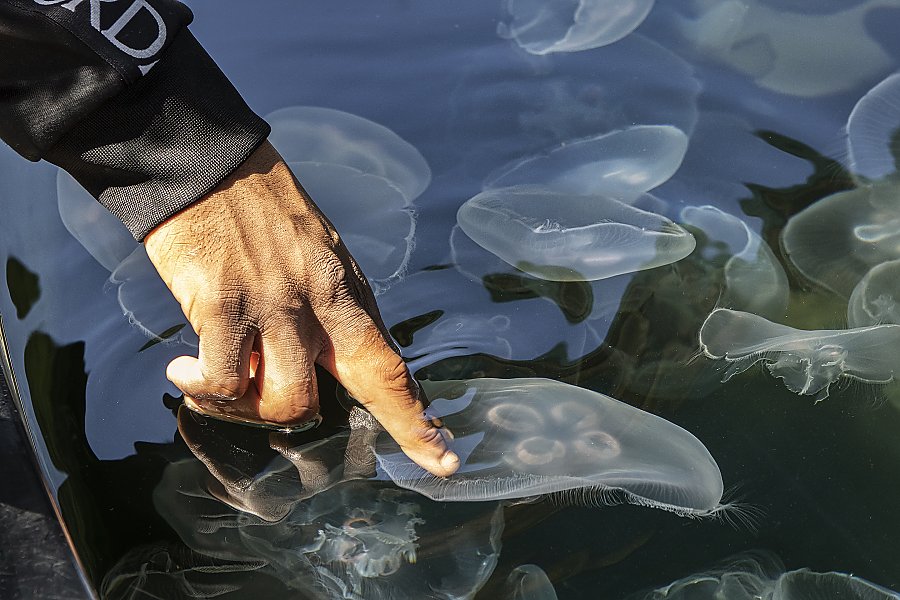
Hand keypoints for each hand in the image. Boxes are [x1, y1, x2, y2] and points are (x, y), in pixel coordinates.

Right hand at [144, 141, 458, 476]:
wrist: (206, 165)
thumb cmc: (258, 212)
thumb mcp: (316, 255)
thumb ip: (327, 311)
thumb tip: (319, 365)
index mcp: (345, 290)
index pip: (389, 361)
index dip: (416, 415)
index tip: (444, 458)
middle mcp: (320, 301)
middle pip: (371, 382)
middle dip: (405, 430)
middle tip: (430, 464)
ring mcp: (274, 305)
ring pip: (286, 400)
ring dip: (251, 410)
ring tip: (221, 388)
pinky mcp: (222, 305)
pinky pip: (220, 381)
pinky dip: (200, 388)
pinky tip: (183, 369)